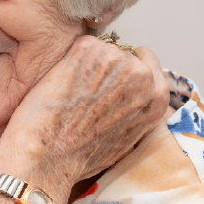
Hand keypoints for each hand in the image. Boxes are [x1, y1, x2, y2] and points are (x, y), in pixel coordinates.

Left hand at [0, 35, 168, 203]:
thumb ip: (135, 112)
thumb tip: (127, 97)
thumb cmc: (78, 158)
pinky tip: (59, 84)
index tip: (114, 75)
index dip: (127, 70)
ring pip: (101, 49)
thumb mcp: (125, 140)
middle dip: (106, 67)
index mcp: (155, 100)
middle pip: (124, 54)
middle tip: (84, 90)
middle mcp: (142, 76)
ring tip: (70, 92)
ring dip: (86, 63)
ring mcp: (115, 59)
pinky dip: (67, 60)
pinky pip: (78, 45)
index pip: (149, 66)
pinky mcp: (87, 50)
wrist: (47, 157)